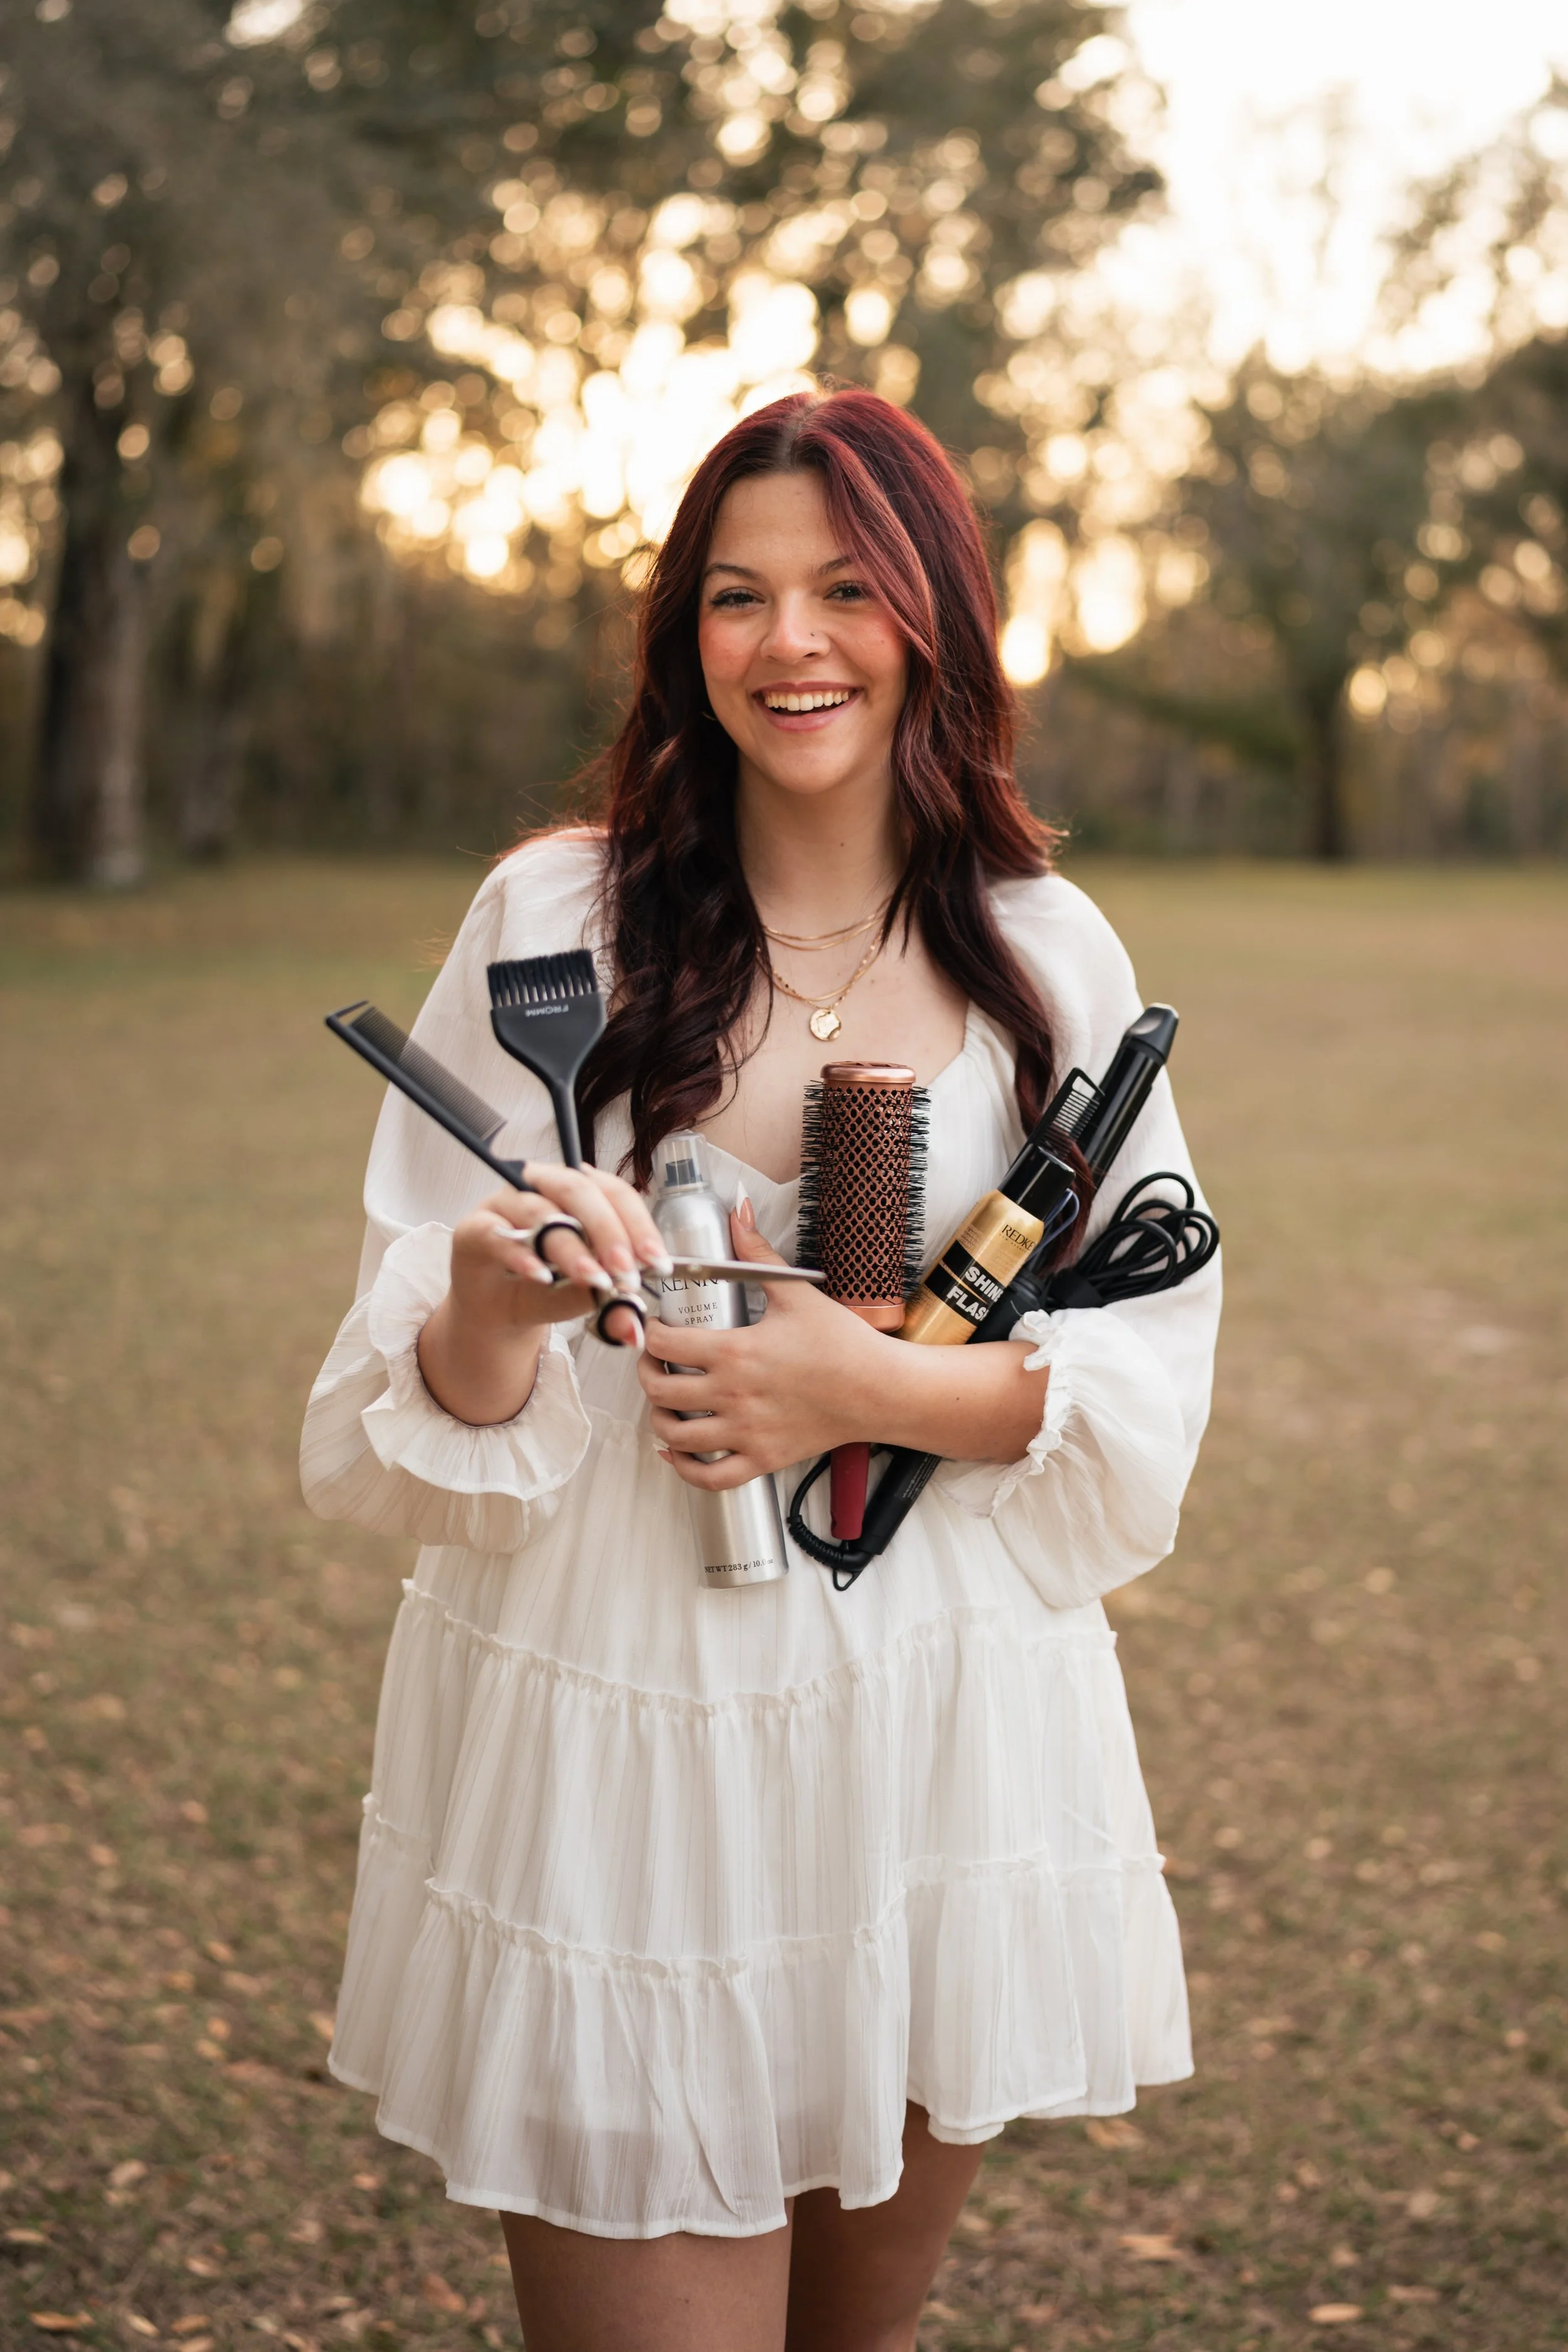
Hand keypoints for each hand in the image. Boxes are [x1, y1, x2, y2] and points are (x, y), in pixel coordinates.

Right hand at [449, 1164, 668, 1349]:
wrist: (498, 1313)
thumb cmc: (545, 1291)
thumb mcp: (584, 1297)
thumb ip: (608, 1302)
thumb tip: (634, 1322)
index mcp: (578, 1190)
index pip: (614, 1193)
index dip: (638, 1224)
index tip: (656, 1262)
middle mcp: (542, 1185)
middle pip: (579, 1190)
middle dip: (608, 1231)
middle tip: (626, 1272)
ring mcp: (504, 1202)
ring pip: (539, 1211)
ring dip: (570, 1247)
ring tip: (592, 1279)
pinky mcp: (474, 1228)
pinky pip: (496, 1234)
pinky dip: (520, 1255)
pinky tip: (540, 1276)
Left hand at [638, 1196, 886, 1488]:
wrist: (879, 1390)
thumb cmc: (842, 1344)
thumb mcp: (795, 1293)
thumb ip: (757, 1253)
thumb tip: (738, 1211)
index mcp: (735, 1353)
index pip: (663, 1343)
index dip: (647, 1332)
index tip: (654, 1326)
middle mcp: (733, 1396)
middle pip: (659, 1390)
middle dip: (645, 1373)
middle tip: (652, 1362)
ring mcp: (745, 1433)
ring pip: (674, 1435)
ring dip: (659, 1417)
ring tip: (665, 1401)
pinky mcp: (762, 1459)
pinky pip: (708, 1475)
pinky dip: (683, 1466)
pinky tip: (677, 1450)